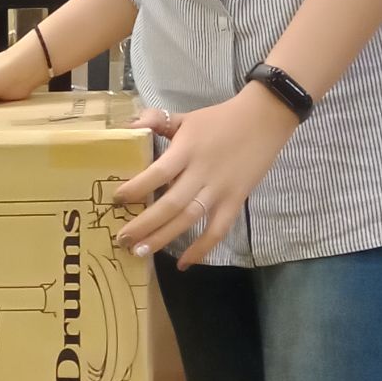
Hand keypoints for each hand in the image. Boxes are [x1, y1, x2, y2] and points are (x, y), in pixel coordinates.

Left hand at [113, 86, 297, 265]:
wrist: (264, 120)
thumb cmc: (220, 119)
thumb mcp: (185, 117)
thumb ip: (156, 120)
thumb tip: (129, 124)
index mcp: (187, 150)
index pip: (158, 173)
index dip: (138, 188)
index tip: (117, 200)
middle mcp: (202, 173)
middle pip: (170, 204)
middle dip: (144, 224)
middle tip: (122, 240)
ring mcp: (220, 190)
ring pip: (189, 220)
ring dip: (163, 238)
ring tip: (140, 252)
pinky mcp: (235, 201)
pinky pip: (218, 230)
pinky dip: (202, 249)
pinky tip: (183, 263)